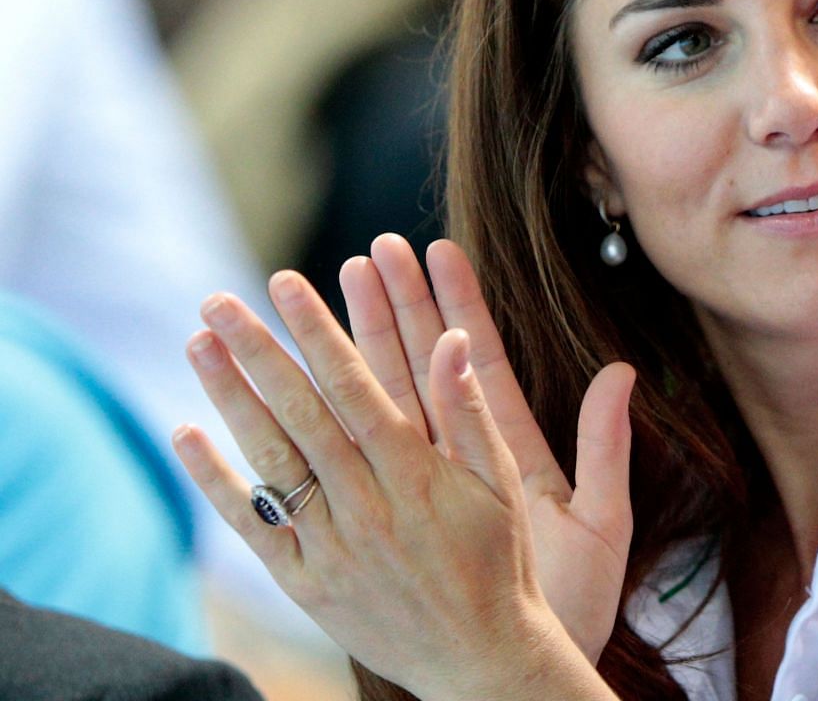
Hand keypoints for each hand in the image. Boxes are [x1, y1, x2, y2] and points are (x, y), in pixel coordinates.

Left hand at [173, 270, 624, 700]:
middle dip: (259, 350)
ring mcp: (330, 546)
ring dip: (230, 398)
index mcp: (418, 474)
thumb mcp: (504, 484)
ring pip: (271, 461)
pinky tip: (188, 433)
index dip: (319, 333)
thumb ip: (472, 413)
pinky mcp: (305, 584)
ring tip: (197, 343)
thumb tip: (455, 340)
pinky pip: (253, 526)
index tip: (288, 283)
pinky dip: (216, 481)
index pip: (355, 387)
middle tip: (219, 299)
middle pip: (302, 414)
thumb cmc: (499, 562)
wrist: (480, 658)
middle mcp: (367, 506)